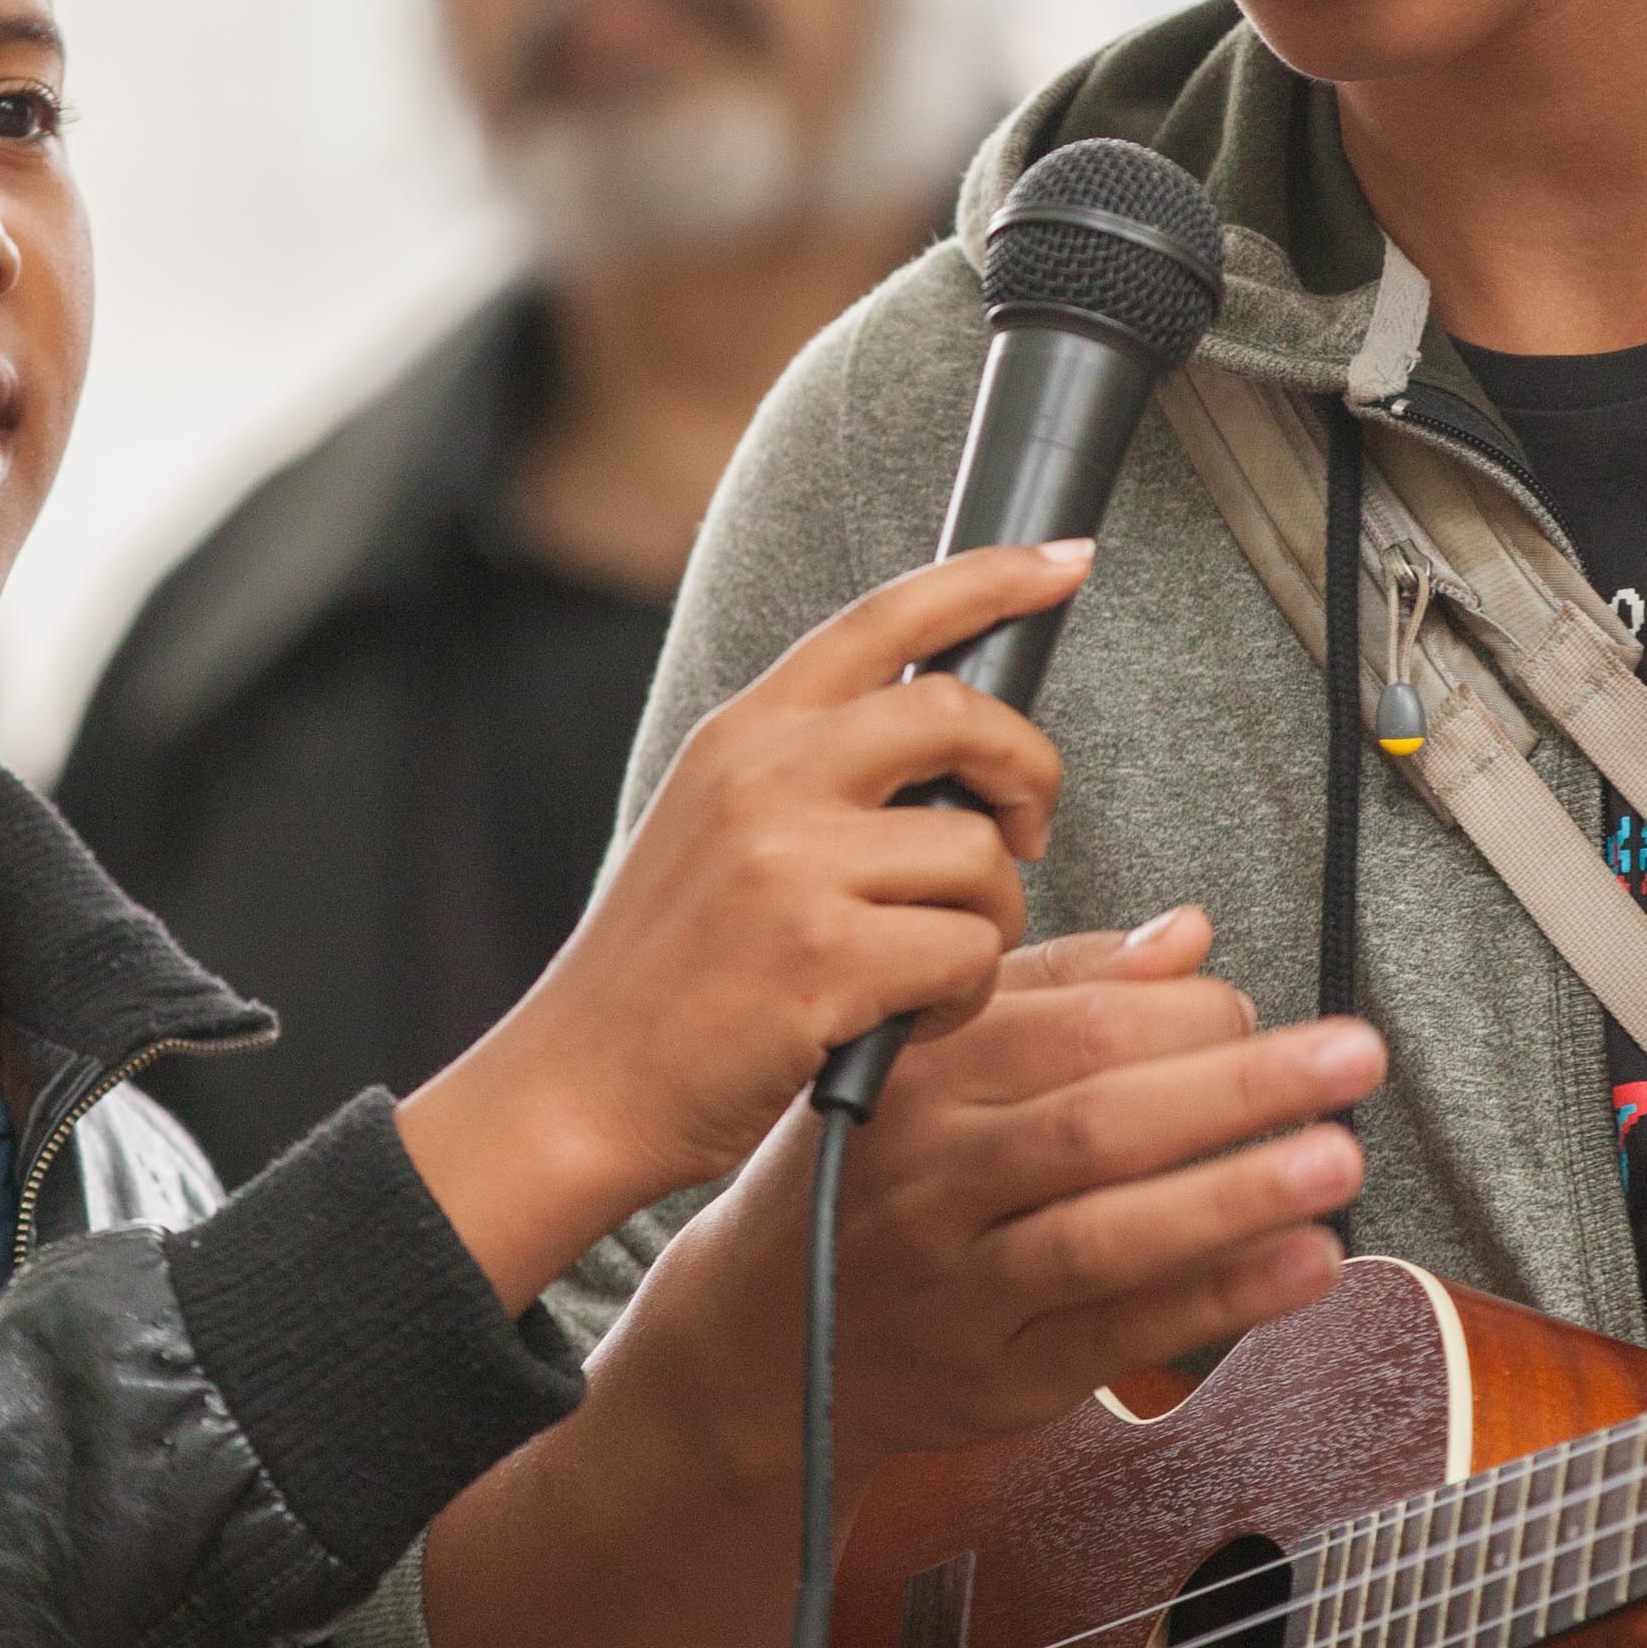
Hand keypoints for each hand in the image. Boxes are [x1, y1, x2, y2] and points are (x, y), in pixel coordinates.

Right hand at [402, 539, 1084, 1308]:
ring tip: (930, 964)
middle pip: (960, 716)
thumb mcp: (717, 824)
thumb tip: (957, 738)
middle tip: (1026, 830)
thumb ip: (813, 768)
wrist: (581, 1084)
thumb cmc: (671, 970)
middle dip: (1029, 770)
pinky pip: (969, 952)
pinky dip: (965, 994)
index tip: (1065, 563)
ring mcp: (790, 864)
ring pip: (980, 856)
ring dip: (990, 919)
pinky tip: (911, 1016)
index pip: (885, 618)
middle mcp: (764, 777)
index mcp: (743, 732)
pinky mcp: (821, 958)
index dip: (991, 579)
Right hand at [412, 911, 1378, 1647]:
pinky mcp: (995, 1380)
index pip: (1069, 1030)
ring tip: (1341, 1159)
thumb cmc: (866, 1175)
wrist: (760, 1342)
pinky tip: (1306, 1262)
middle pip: (1100, 1124)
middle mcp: (930, 1180)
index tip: (1258, 1004)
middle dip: (1241, 1086)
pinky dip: (1219, 1299)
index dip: (1186, 1015)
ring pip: (1108, 1235)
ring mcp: (959, 1288)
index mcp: (920, 1078)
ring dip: (1237, 1196)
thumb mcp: (927, 1059)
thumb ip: (1056, 991)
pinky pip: (1120, 1334)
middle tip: (1355, 1055)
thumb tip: (1189, 938)